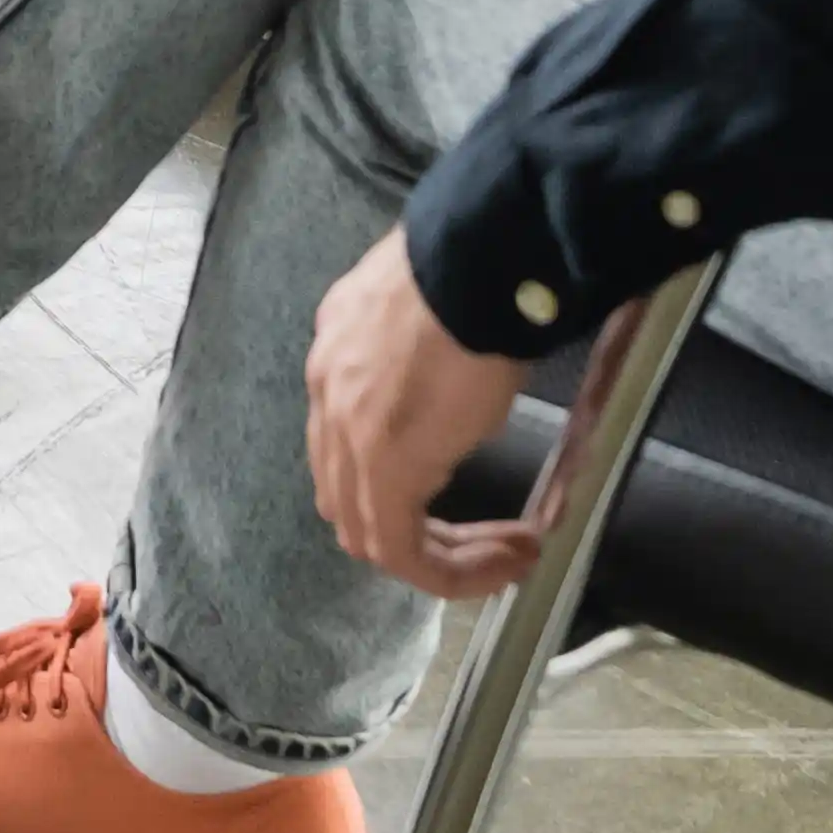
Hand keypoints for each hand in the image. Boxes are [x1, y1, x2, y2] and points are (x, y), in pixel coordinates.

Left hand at [304, 233, 548, 599]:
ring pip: (368, 529)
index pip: (344, 438)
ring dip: (438, 555)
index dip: (400, 477)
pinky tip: (504, 560)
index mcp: (338, 347)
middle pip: (346, 492)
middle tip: (483, 539)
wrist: (474, 262)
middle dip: (413, 527)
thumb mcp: (433, 310)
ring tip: (504, 557)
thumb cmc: (472, 273)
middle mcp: (327, 390)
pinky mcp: (383, 465)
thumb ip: (426, 351)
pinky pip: (401, 548)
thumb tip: (465, 373)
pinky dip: (451, 570)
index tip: (461, 482)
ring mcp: (348, 429)